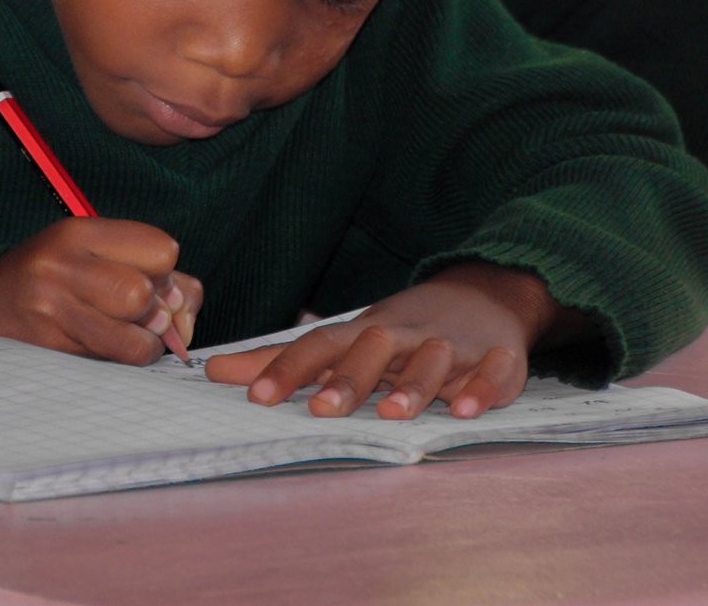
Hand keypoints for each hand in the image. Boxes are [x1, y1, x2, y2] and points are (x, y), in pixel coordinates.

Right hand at [0, 218, 202, 364]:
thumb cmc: (59, 274)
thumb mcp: (100, 253)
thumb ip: (158, 275)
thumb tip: (182, 315)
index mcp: (80, 233)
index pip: (162, 250)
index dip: (166, 272)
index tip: (151, 280)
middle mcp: (61, 267)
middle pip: (143, 296)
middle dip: (152, 312)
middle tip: (138, 315)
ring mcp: (50, 311)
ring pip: (133, 342)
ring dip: (142, 346)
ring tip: (127, 338)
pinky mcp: (46, 350)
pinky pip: (110, 366)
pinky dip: (118, 363)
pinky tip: (101, 349)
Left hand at [204, 262, 575, 419]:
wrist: (483, 295)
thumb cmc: (397, 331)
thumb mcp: (342, 339)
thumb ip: (281, 360)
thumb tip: (212, 372)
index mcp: (362, 332)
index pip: (318, 346)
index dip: (287, 370)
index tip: (254, 398)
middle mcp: (403, 335)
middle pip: (372, 350)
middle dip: (348, 380)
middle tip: (321, 410)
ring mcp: (452, 345)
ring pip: (432, 361)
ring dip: (414, 385)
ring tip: (393, 413)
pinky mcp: (496, 359)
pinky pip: (492, 372)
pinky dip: (480, 389)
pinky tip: (465, 411)